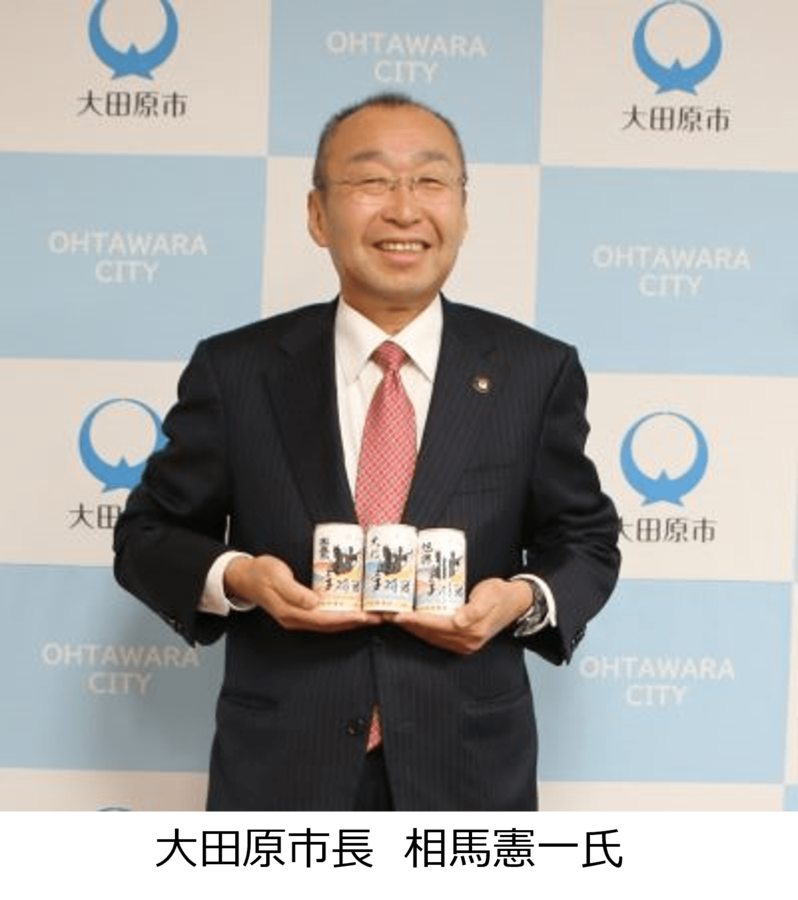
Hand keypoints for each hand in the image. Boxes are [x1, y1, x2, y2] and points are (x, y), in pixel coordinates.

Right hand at [224, 555, 380, 633]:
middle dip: (354, 623)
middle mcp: (296, 619)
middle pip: (331, 625)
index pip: (325, 620)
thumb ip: (294, 591)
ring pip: (329, 623)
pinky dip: (339, 615)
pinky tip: (351, 609)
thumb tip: (315, 602)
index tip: (365, 617)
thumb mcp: (276, 577)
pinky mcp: (299, 611)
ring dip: (349, 621)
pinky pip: (323, 616)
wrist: (244, 576)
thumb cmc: (260, 572)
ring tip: (370, 616)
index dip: (346, 619)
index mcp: (291, 613)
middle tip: (377, 618)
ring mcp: (297, 617)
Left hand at [392, 578, 533, 655]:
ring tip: (393, 618)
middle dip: (407, 626)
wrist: (516, 602)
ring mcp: (464, 644)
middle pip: (429, 634)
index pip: (435, 626)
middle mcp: (466, 642)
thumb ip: (474, 609)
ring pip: (431, 637)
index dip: (415, 622)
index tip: (397, 615)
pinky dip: (422, 630)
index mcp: (471, 631)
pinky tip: (411, 622)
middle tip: (385, 615)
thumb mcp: (489, 596)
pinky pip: (437, 637)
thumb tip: (458, 621)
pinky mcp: (462, 641)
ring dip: (412, 629)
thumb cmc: (500, 594)